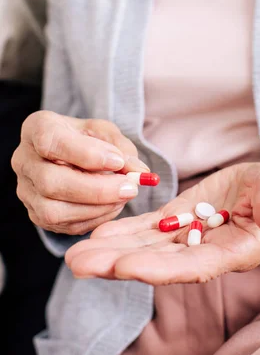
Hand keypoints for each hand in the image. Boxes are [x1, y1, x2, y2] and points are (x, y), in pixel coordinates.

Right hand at [12, 110, 150, 235]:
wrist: (70, 155)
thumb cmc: (86, 138)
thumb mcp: (105, 132)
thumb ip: (121, 148)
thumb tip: (139, 171)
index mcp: (37, 128)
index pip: (51, 142)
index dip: (86, 154)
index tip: (117, 161)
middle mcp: (24, 160)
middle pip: (51, 182)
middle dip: (96, 189)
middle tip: (130, 187)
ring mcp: (26, 191)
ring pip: (54, 210)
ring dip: (96, 208)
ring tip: (123, 196)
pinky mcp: (36, 214)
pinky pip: (63, 225)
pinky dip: (93, 219)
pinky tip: (112, 206)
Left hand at [66, 162, 259, 283]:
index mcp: (233, 252)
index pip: (193, 266)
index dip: (160, 268)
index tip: (125, 268)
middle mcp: (205, 252)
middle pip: (159, 263)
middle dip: (119, 265)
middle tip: (80, 265)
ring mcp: (188, 238)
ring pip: (146, 248)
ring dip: (111, 252)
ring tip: (75, 256)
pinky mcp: (177, 221)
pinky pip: (147, 230)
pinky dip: (123, 233)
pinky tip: (96, 236)